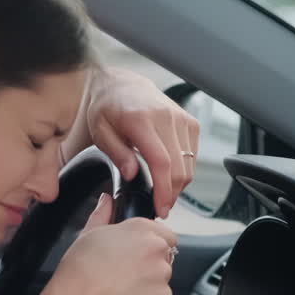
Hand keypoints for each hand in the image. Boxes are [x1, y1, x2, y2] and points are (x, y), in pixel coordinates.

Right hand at [41, 193, 176, 294]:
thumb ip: (103, 214)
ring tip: (122, 285)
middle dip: (150, 262)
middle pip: (164, 254)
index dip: (149, 244)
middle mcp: (156, 248)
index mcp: (141, 228)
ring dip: (149, 281)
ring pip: (162, 276)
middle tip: (125, 271)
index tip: (136, 253)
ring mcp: (162, 273)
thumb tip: (106, 201)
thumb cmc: (80, 269)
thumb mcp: (88, 234)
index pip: (164, 233)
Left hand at [65, 66, 200, 218]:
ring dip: (179, 184)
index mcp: (141, 120)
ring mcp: (181, 118)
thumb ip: (116, 153)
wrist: (123, 85)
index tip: (161, 208)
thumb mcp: (100, 132)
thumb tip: (132, 174)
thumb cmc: (108, 109)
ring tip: (163, 192)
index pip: (161, 162)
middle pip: (179, 167)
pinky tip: (169, 174)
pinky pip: (194, 155)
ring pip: (189, 164)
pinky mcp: (190, 122)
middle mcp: (166, 117)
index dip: (164, 190)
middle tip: (160, 206)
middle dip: (172, 193)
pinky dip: (184, 169)